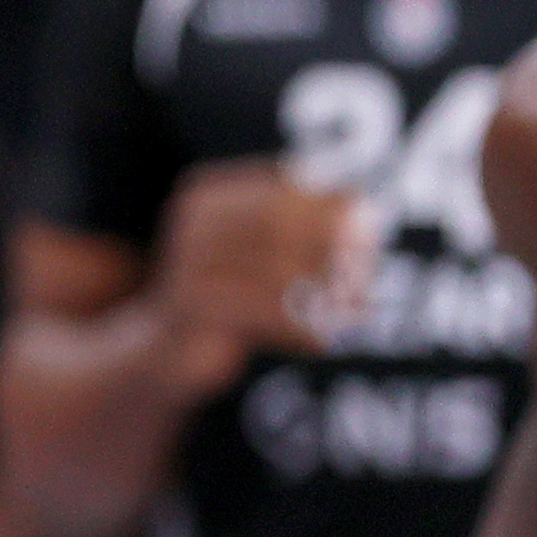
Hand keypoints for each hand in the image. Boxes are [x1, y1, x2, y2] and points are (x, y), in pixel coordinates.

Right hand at [151, 162, 363, 384]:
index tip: (370, 233)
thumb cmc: (230, 295)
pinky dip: (299, 327)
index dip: (330, 208)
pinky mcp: (189, 309)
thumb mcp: (265, 256)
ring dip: (322, 295)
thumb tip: (362, 208)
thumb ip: (306, 230)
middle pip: (278, 224)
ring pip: (275, 271)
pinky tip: (321, 340)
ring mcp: (184, 264)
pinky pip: (261, 313)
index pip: (282, 187)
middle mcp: (191, 222)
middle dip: (329, 249)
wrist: (166, 350)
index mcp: (209, 195)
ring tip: (351, 314)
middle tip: (365, 278)